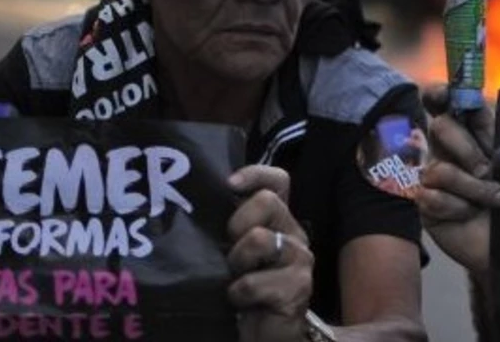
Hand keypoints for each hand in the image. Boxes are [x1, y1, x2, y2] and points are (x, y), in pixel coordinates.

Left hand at [223, 165, 313, 341]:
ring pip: (260, 239)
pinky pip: (253, 282)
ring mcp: (300, 261)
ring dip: (236, 263)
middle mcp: (294, 235)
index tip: (230, 185)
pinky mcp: (298, 289)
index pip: (278, 181)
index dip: (256, 174)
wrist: (263, 333)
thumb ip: (230, 228)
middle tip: (229, 252)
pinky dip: (238, 294)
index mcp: (279, 221)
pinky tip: (240, 302)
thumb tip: (198, 202)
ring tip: (233, 280)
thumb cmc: (243, 291)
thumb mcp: (233, 252)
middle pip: (267, 202)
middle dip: (237, 224)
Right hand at [415, 86, 499, 275]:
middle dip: (467, 149)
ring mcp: (432, 177)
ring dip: (474, 188)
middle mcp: (445, 149)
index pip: (442, 102)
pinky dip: (459, 208)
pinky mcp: (425, 205)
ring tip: (495, 201)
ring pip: (439, 169)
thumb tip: (473, 98)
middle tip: (489, 169)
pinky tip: (470, 215)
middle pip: (439, 127)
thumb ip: (492, 126)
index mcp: (467, 131)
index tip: (443, 94)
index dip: (438, 94)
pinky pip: (432, 197)